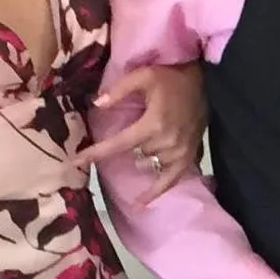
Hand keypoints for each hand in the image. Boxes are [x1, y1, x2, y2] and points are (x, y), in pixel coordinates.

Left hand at [77, 61, 205, 201]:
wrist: (203, 81)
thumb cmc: (171, 77)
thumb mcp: (143, 75)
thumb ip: (120, 89)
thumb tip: (97, 104)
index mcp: (153, 123)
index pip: (119, 143)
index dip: (96, 153)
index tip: (76, 161)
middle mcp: (166, 141)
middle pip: (134, 153)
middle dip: (127, 144)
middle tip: (126, 131)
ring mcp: (179, 152)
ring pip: (148, 163)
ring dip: (141, 156)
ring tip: (144, 140)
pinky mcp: (188, 156)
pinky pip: (170, 180)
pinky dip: (156, 192)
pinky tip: (140, 204)